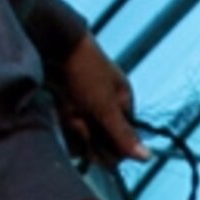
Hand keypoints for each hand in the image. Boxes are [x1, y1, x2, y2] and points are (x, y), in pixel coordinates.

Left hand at [49, 29, 146, 167]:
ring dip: (74, 130)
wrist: (51, 42)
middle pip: (102, 139)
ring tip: (68, 111)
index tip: (98, 149)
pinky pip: (66, 125)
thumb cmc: (85, 69)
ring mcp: (85, 104)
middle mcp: (105, 104)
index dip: (112, 148)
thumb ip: (123, 135)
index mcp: (123, 102)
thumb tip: (147, 158)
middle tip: (80, 123)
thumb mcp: (106, 106)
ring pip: (82, 134)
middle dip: (90, 137)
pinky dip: (62, 123)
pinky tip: (59, 110)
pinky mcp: (65, 103)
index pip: (123, 139)